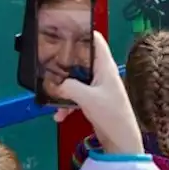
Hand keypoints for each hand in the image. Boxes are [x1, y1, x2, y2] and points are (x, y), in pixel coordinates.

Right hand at [47, 32, 143, 155]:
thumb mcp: (87, 98)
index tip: (65, 29)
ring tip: (50, 97)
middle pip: (81, 60)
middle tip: (47, 63)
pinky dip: (66, 105)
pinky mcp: (93, 101)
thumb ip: (69, 87)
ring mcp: (98, 87)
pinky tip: (59, 116)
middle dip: (64, 63)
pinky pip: (75, 97)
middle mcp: (102, 74)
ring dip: (62, 89)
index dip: (83, 32)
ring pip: (75, 80)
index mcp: (105, 67)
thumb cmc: (111, 114)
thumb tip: (55, 84)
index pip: (97, 41)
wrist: (121, 140)